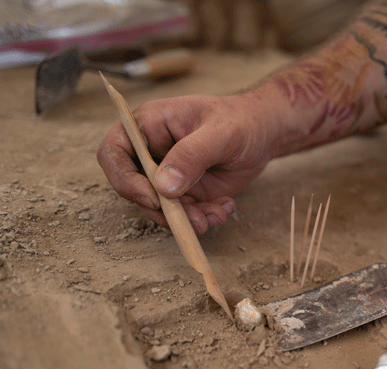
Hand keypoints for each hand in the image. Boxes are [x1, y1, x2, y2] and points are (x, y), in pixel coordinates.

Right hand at [97, 94, 272, 234]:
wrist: (263, 133)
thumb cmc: (240, 120)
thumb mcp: (220, 133)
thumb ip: (191, 156)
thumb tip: (163, 186)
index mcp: (149, 126)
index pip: (113, 152)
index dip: (124, 179)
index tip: (152, 198)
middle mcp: (152, 153)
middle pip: (134, 189)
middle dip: (162, 210)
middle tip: (192, 218)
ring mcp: (168, 176)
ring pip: (160, 209)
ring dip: (186, 220)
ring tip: (215, 214)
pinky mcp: (186, 193)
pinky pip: (184, 216)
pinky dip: (203, 218)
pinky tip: (225, 207)